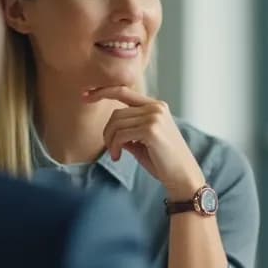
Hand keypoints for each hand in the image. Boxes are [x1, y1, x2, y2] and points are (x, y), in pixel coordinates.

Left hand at [86, 86, 205, 197]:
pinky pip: (120, 134)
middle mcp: (156, 107)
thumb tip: (110, 127)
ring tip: (115, 154)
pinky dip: (114, 147)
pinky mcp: (151, 130)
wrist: (182, 177)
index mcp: (156, 106)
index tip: (84, 95)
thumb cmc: (162, 161)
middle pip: (116, 112)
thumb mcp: (143, 140)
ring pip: (116, 123)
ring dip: (110, 141)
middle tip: (111, 150)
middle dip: (107, 132)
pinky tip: (118, 157)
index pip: (124, 91)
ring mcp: (154, 117)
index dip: (103, 91)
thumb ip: (128, 129)